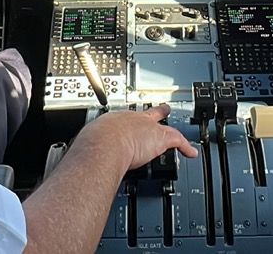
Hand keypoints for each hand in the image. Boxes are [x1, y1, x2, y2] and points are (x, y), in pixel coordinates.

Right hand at [73, 104, 198, 172]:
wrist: (104, 143)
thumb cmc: (94, 143)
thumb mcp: (89, 143)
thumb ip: (90, 150)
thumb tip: (81, 160)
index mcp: (113, 120)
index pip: (124, 120)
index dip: (127, 123)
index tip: (127, 126)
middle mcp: (132, 120)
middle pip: (147, 114)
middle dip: (154, 114)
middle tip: (160, 112)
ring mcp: (147, 127)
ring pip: (164, 125)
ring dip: (172, 130)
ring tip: (179, 134)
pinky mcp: (160, 138)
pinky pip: (178, 140)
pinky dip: (186, 146)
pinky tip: (192, 152)